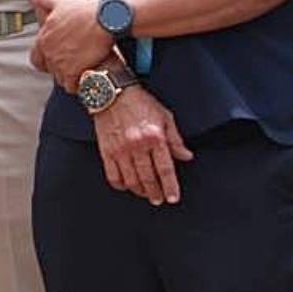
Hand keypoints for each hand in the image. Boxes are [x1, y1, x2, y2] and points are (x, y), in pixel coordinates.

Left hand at [27, 0, 114, 80]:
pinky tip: (90, 75)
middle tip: (78, 63)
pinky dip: (81, 84)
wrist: (105, 19)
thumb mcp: (62, 2)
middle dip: (63, 68)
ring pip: (62, 79)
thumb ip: (45, 0)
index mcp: (43, 38)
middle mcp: (48, 52)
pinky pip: (72, 86)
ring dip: (72, 76)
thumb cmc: (85, 10)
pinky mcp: (73, 72)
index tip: (62, 57)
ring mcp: (59, 63)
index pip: (37, 59)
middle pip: (51, 70)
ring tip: (86, 69)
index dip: (48, 60)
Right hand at [91, 85, 194, 205]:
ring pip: (131, 180)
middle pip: (148, 178)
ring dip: (140, 191)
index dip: (170, 186)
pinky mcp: (106, 151)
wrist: (111, 92)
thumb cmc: (139, 102)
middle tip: (159, 199)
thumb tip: (186, 156)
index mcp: (154, 137)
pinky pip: (113, 175)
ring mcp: (120, 150)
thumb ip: (175, 139)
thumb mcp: (164, 116)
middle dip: (155, 193)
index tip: (173, 197)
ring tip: (145, 194)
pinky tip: (127, 186)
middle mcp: (137, 145)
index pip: (165, 169)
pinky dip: (120, 185)